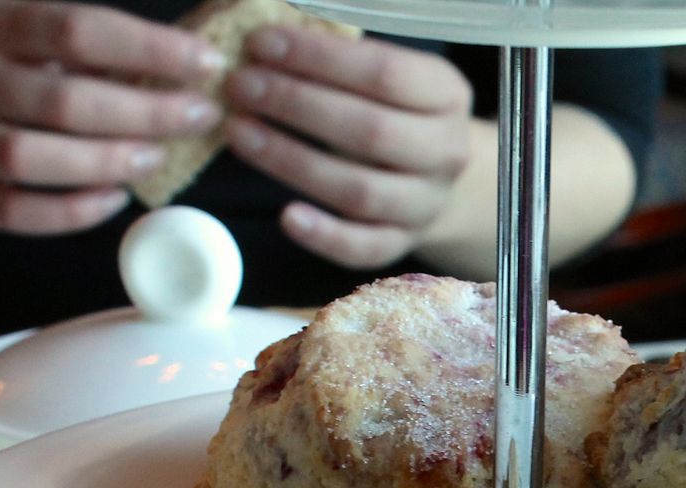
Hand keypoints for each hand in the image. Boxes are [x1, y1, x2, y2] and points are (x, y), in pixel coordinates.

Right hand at [0, 0, 224, 233]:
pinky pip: (13, 212)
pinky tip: (112, 201)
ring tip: (156, 158)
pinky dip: (69, 212)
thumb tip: (183, 67)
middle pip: (62, 100)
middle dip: (143, 112)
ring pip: (31, 158)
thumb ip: (86, 50)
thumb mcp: (20, 37)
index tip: (203, 63)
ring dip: (105, 162)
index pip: (77, 29)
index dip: (148, 49)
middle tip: (196, 117)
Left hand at [223, 30, 473, 269]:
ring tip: (239, 133)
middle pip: (369, 131)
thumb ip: (341, 61)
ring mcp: (425, 204)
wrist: (433, 176)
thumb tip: (270, 41)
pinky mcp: (401, 243)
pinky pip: (363, 248)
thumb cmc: (394, 112)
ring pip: (359, 191)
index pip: (384, 73)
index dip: (319, 57)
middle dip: (296, 105)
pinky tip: (286, 216)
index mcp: (446, 96)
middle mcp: (445, 152)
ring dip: (292, 162)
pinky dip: (324, 235)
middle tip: (241, 86)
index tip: (261, 43)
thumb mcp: (386, 75)